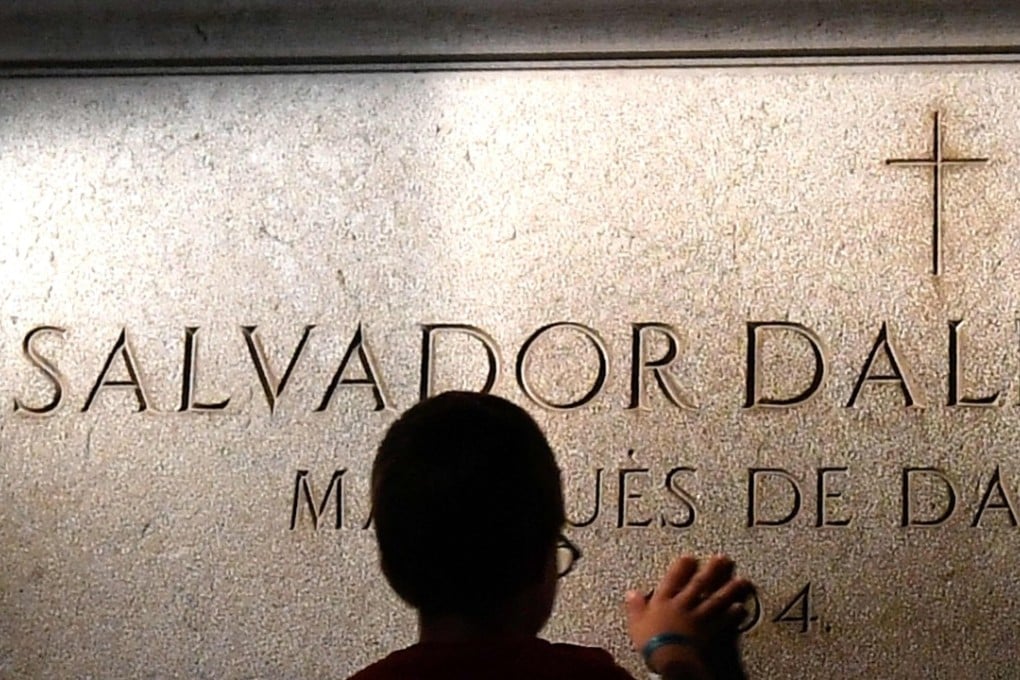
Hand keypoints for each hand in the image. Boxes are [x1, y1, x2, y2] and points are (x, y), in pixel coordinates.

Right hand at [625, 555, 752, 676]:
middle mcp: (684, 605)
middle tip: (723, 559)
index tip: (690, 557)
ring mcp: (699, 617)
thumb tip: (631, 593)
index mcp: (664, 601)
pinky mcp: (711, 631)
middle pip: (700, 584)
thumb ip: (635, 606)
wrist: (672, 658)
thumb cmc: (652, 642)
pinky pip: (724, 620)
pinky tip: (741, 607)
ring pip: (716, 599)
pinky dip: (733, 614)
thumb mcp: (636, 623)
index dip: (682, 567)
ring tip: (740, 580)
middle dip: (712, 570)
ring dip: (729, 589)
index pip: (674, 579)